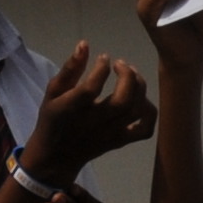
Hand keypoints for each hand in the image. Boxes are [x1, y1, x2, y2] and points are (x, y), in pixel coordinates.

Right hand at [28, 45, 151, 177]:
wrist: (56, 158)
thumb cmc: (54, 120)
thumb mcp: (53, 92)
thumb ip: (69, 68)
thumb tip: (85, 44)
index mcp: (72, 109)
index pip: (90, 89)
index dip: (101, 69)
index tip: (103, 58)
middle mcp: (93, 123)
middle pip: (122, 101)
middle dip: (127, 76)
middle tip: (121, 64)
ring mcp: (110, 134)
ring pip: (136, 111)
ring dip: (140, 88)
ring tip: (131, 75)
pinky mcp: (120, 141)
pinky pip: (144, 130)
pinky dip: (149, 112)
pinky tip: (141, 99)